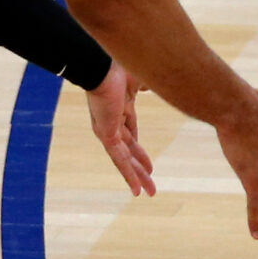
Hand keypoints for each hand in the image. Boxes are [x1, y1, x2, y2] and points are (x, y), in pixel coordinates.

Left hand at [86, 61, 153, 196]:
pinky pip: (119, 160)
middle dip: (141, 167)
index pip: (131, 133)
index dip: (140, 149)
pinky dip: (128, 175)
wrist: (101, 65)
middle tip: (151, 182)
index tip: (150, 163)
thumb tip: (157, 83)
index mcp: (119, 108)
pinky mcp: (106, 135)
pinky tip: (136, 190)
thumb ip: (149, 83)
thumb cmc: (118, 66)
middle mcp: (110, 121)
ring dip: (137, 176)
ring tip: (148, 193)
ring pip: (125, 159)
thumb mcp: (141, 77)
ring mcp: (107, 129)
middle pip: (129, 151)